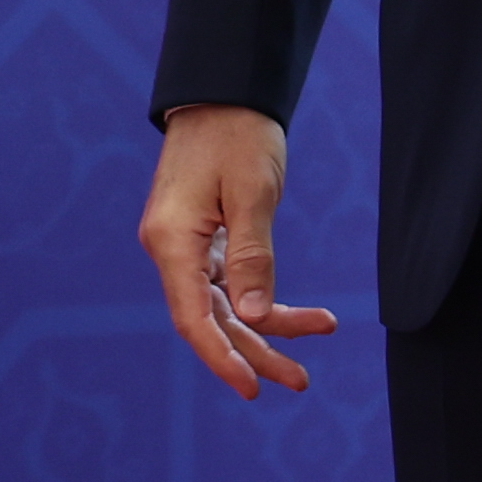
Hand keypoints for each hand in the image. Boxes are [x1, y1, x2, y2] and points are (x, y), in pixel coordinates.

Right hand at [137, 104, 339, 400]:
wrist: (223, 92)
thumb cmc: (236, 134)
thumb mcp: (252, 194)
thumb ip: (253, 258)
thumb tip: (255, 320)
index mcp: (172, 240)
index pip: (193, 317)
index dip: (222, 358)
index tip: (252, 388)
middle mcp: (171, 248)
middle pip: (212, 319)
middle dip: (256, 353)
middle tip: (300, 381)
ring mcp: (185, 245)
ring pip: (225, 306)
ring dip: (266, 331)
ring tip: (310, 354)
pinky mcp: (203, 239)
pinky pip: (231, 283)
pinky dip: (264, 300)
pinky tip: (304, 315)